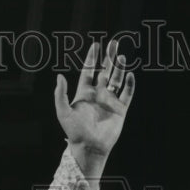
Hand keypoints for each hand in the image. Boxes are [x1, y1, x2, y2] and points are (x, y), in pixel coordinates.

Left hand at [55, 39, 134, 161]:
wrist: (89, 147)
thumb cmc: (74, 131)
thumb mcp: (63, 112)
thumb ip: (60, 94)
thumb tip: (59, 76)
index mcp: (84, 93)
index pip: (89, 71)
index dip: (92, 58)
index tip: (96, 45)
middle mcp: (98, 95)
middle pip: (105, 71)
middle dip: (109, 57)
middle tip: (114, 43)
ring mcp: (110, 102)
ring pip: (116, 80)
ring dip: (119, 68)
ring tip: (121, 56)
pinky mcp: (120, 110)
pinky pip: (127, 94)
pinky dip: (130, 85)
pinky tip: (130, 75)